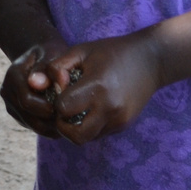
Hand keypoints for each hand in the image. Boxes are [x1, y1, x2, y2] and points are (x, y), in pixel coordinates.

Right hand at [0, 42, 73, 138]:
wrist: (41, 56)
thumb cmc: (50, 54)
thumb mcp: (51, 54)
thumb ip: (49, 69)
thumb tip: (47, 84)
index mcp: (13, 76)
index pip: (27, 100)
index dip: (47, 107)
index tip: (67, 106)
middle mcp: (7, 92)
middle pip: (29, 116)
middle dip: (51, 120)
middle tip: (73, 120)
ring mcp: (11, 104)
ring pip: (33, 125)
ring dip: (52, 127)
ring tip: (71, 123)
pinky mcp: (18, 114)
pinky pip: (34, 126)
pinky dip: (49, 128)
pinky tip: (65, 122)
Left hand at [48, 33, 162, 143]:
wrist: (151, 60)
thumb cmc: (111, 52)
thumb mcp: (81, 51)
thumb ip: (56, 67)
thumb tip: (39, 85)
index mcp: (97, 87)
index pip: (63, 108)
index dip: (56, 101)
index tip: (60, 90)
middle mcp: (110, 108)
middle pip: (74, 136)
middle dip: (62, 125)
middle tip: (62, 110)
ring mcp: (119, 120)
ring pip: (87, 139)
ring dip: (75, 128)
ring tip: (75, 109)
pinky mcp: (124, 125)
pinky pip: (98, 134)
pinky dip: (88, 126)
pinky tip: (89, 109)